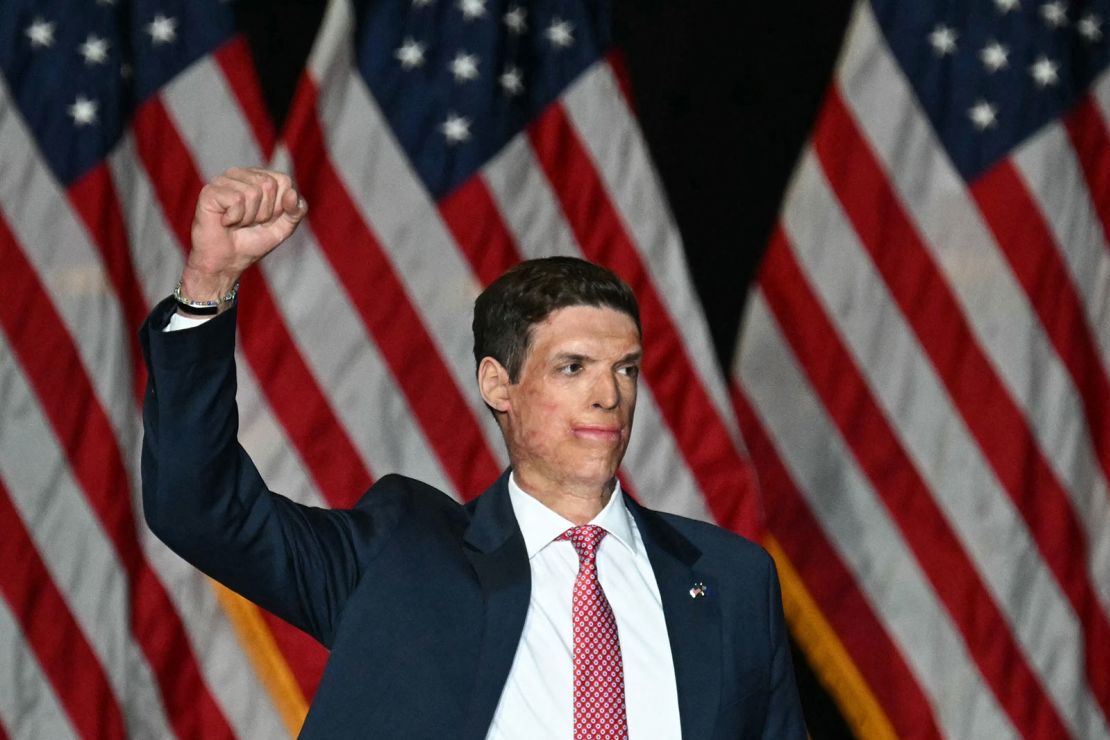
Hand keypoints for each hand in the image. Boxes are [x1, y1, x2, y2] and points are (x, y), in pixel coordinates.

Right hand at [180, 167, 307, 305]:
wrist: (227, 262)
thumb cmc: (252, 241)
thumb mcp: (284, 227)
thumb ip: (296, 210)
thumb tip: (291, 193)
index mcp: (258, 177)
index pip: (284, 181)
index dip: (280, 206)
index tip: (266, 219)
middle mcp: (240, 174)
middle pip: (268, 184)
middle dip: (264, 212)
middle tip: (248, 223)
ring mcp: (223, 180)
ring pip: (253, 192)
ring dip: (248, 217)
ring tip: (236, 223)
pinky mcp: (210, 190)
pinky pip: (237, 199)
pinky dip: (235, 218)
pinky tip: (225, 221)